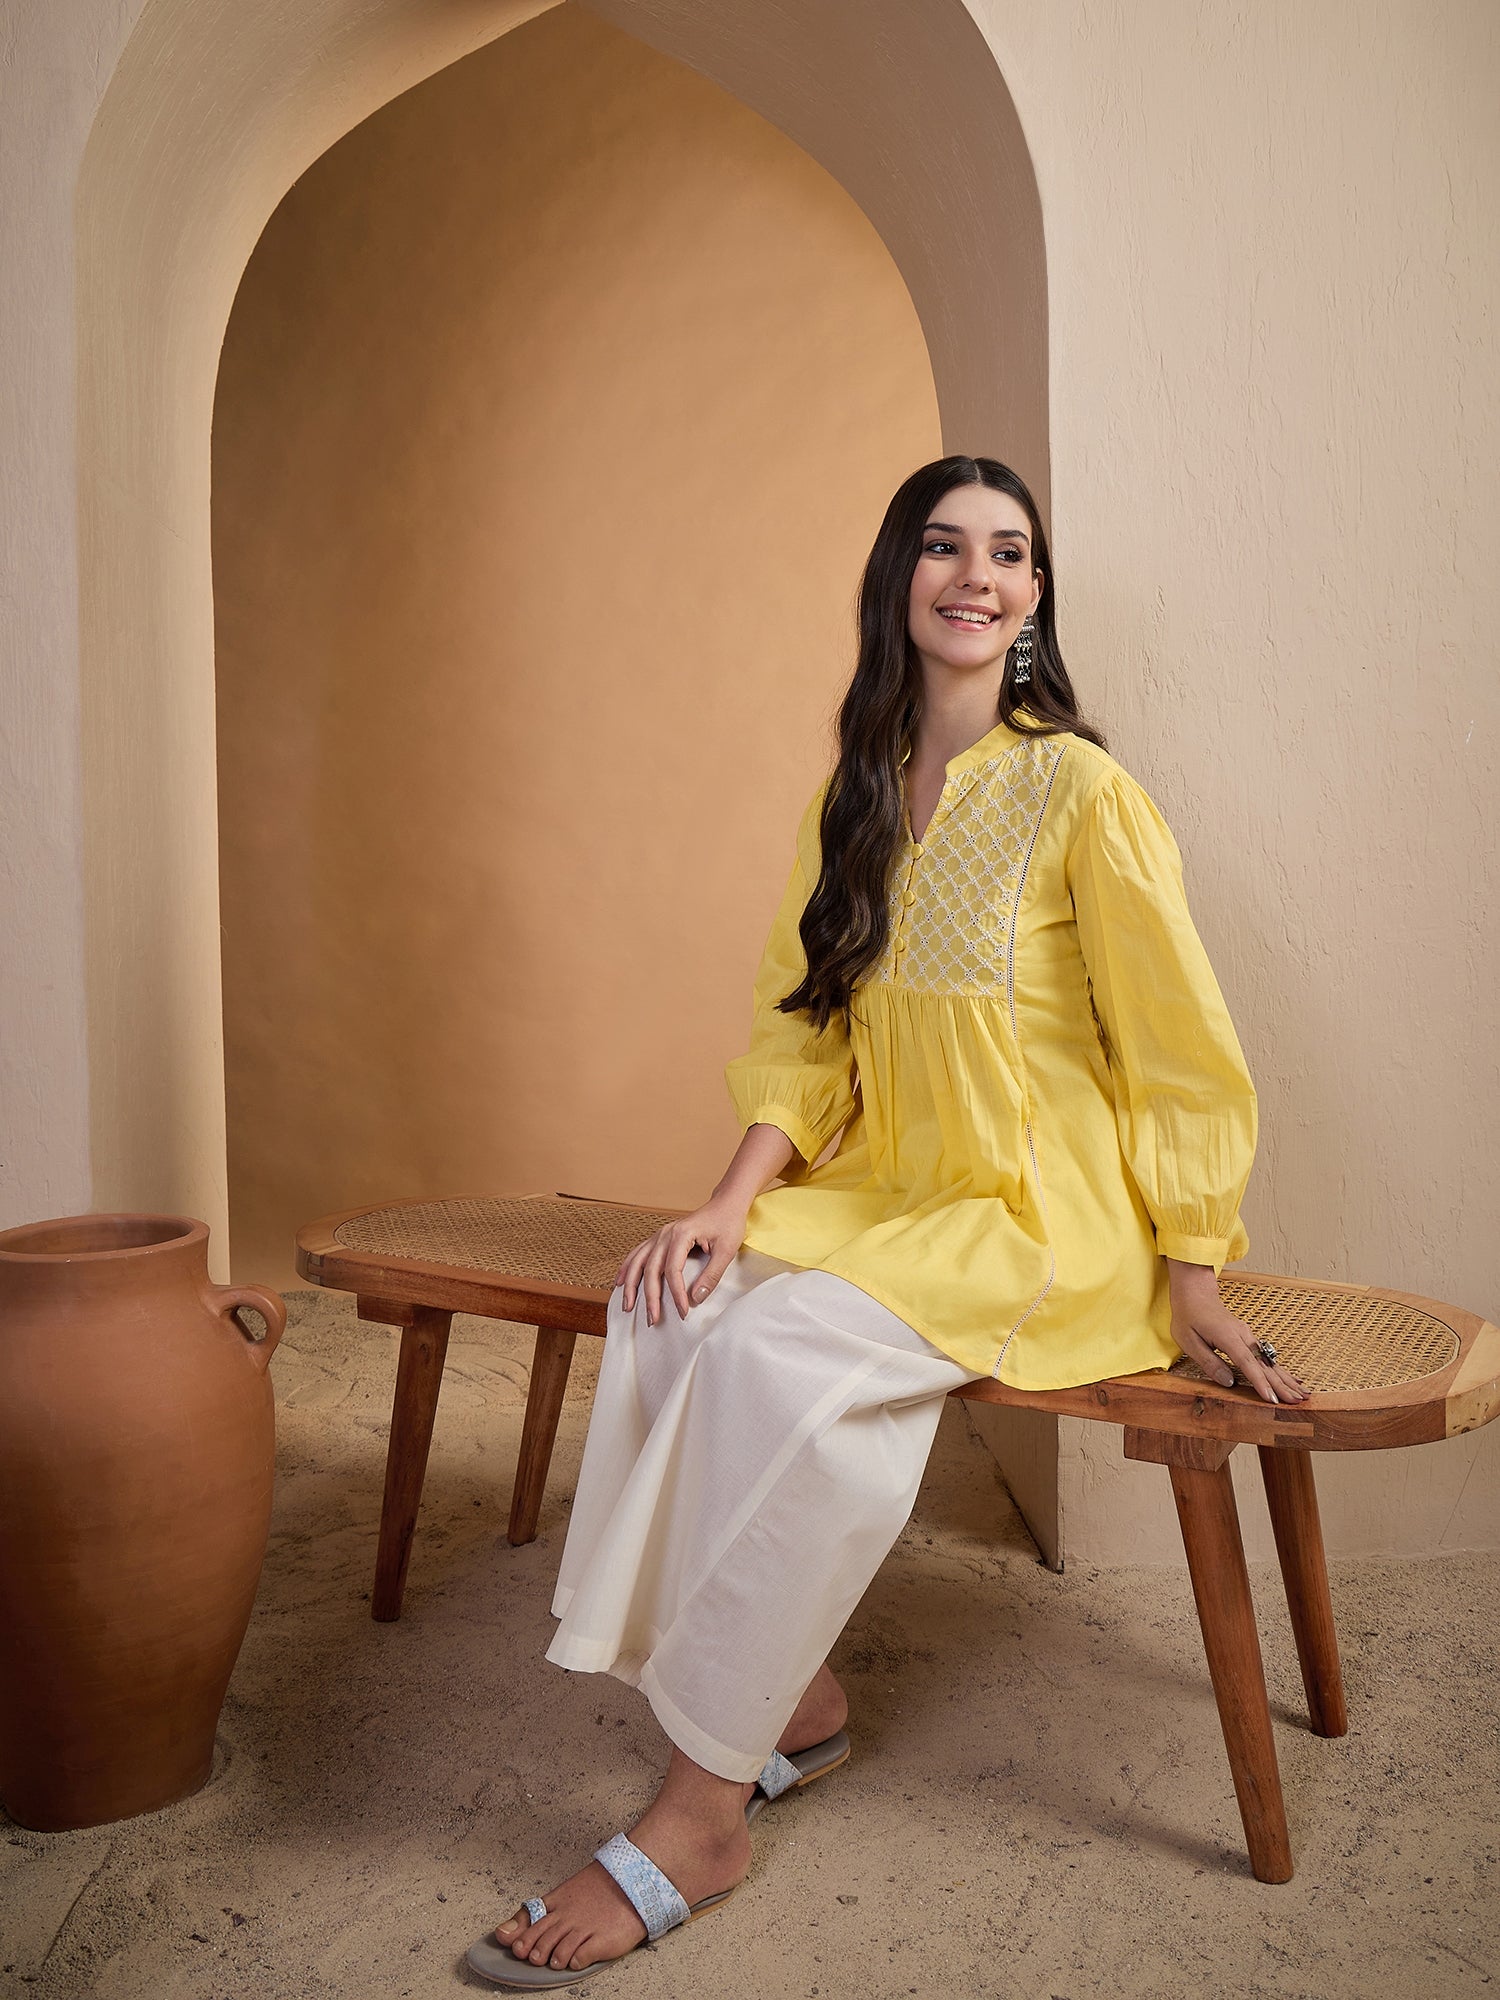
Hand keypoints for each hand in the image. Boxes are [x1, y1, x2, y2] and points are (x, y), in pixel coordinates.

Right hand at [615, 1197, 748, 1327]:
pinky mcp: (660, 1237)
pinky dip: (627, 1268)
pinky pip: (638, 1253)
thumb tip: (696, 1299)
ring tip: (627, 1306)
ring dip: (631, 1285)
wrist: (725, 1204)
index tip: (683, 1312)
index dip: (676, 1293)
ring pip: (638, 1261)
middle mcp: (666, 1233)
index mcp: (682, 1234)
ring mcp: (660, 1235)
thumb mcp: (727, 1250)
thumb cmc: (728, 1224)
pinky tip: (620, 1282)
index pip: (672, 1270)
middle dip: (650, 1297)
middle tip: (652, 1319)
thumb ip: (712, 1275)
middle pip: (651, 1269)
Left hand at [1166, 1260, 1307, 1405]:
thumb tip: (1229, 1382)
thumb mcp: (1189, 1343)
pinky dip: (1281, 1370)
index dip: (1261, 1383)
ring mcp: (1248, 1336)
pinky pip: (1267, 1357)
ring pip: (1270, 1361)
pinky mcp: (1248, 1338)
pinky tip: (1293, 1379)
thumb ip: (1210, 1363)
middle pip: (1265, 1364)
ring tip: (1303, 1394)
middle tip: (1297, 1401)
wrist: (1195, 1294)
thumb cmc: (1188, 1317)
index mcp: (1228, 1337)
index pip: (1248, 1364)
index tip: (1272, 1399)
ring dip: (1287, 1379)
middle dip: (1282, 1385)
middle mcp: (1243, 1336)